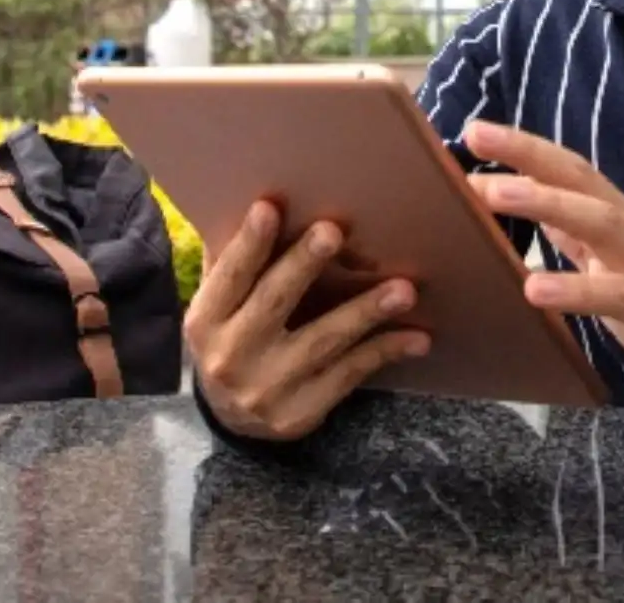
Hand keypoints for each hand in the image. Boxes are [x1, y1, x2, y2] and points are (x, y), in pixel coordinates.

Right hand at [185, 199, 430, 441]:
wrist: (232, 420)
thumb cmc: (233, 339)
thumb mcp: (219, 307)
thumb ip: (235, 264)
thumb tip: (266, 203)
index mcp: (206, 321)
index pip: (229, 276)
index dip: (249, 243)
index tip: (269, 208)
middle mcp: (230, 356)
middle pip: (273, 302)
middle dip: (304, 265)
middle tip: (334, 231)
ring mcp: (268, 388)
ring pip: (323, 341)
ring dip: (365, 312)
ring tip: (404, 289)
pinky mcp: (302, 411)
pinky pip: (350, 373)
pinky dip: (384, 351)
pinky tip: (417, 336)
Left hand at [465, 120, 623, 411]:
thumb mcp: (609, 266)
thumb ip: (571, 236)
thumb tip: (524, 203)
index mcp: (617, 218)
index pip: (569, 170)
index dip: (525, 148)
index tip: (476, 130)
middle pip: (580, 179)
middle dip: (527, 153)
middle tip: (476, 136)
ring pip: (598, 221)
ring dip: (545, 202)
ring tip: (496, 193)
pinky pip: (616, 294)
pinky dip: (575, 289)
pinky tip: (534, 291)